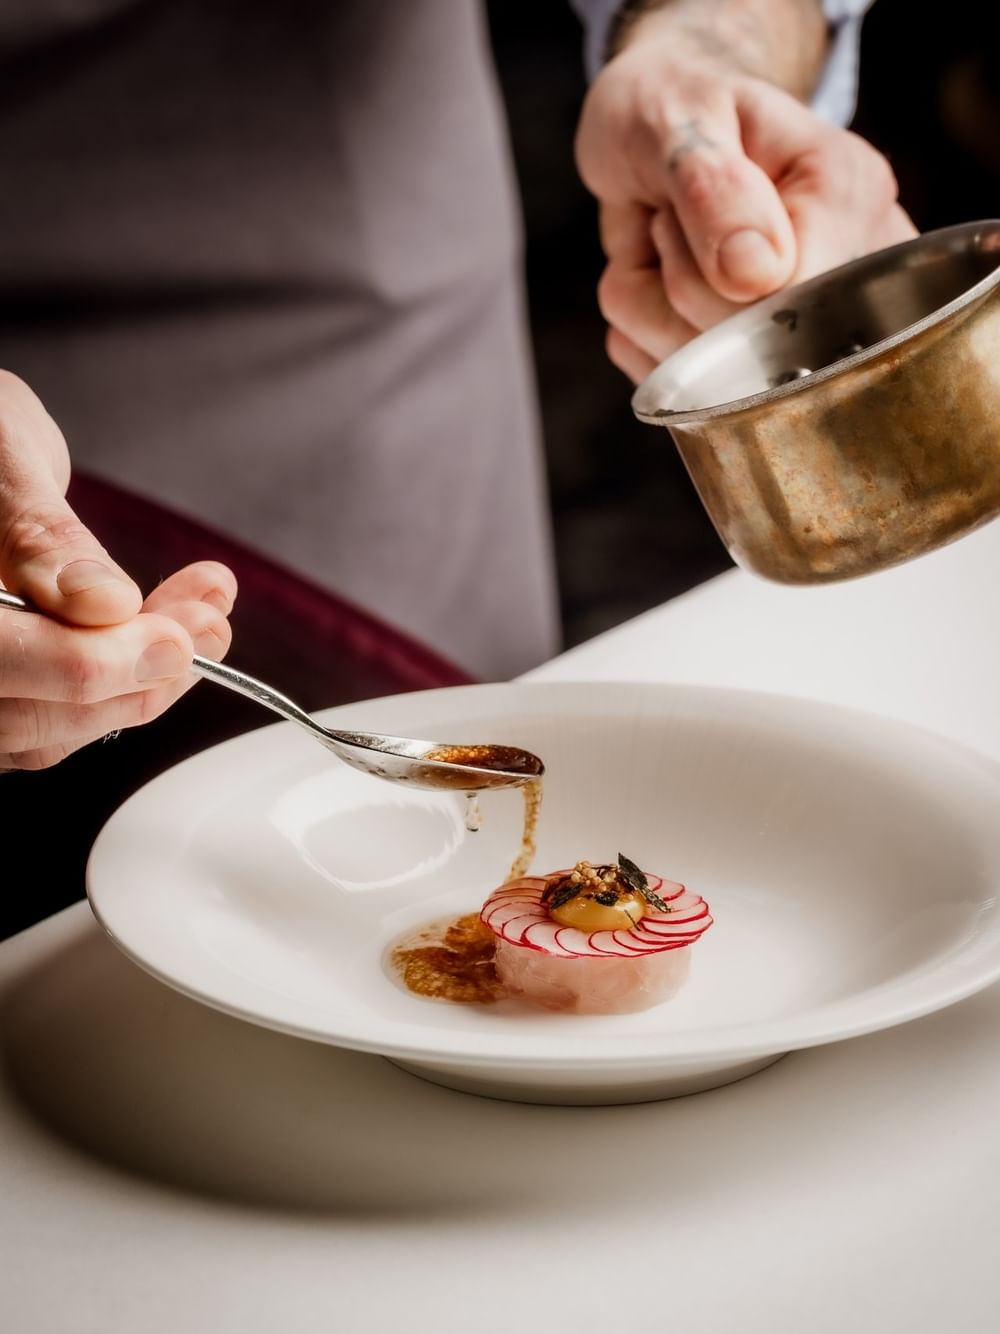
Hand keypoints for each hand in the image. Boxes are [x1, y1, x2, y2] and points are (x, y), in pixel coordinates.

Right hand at [0, 371, 235, 768]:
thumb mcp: (4, 458)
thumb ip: (43, 537)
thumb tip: (102, 603)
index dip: (91, 663)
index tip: (173, 638)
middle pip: (28, 715)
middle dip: (135, 677)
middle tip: (208, 625)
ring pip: (50, 730)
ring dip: (145, 684)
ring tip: (208, 617)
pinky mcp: (7, 690)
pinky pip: (61, 719)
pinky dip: (128, 684)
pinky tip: (178, 635)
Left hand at [576, 31, 916, 381]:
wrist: (655, 132)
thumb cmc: (671, 112)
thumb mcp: (677, 120)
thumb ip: (713, 188)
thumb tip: (756, 276)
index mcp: (846, 190)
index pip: (791, 299)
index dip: (710, 283)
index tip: (675, 216)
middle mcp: (847, 263)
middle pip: (752, 354)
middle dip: (676, 289)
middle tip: (671, 220)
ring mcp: (810, 322)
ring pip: (704, 379)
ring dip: (649, 309)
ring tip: (668, 244)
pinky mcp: (758, 362)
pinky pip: (674, 391)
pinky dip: (642, 336)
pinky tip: (658, 284)